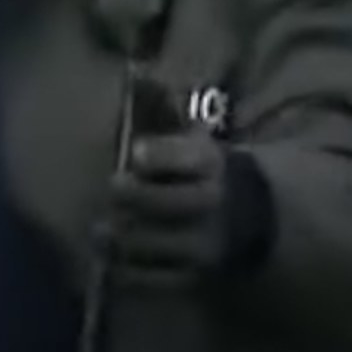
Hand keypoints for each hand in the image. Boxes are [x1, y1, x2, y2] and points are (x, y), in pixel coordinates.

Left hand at [104, 87, 274, 288]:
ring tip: (99, 230)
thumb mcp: (195, 139)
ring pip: (162, 244)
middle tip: (111, 188)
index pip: (193, 159)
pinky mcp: (195, 276)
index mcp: (213, 165)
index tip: (135, 153)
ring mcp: (205, 245)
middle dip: (138, 197)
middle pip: (172, 204)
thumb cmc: (204, 170)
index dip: (163, 156)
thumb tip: (138, 72)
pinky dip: (129, 271)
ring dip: (126, 237)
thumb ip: (166, 112)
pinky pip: (158, 279)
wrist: (251, 218)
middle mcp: (213, 206)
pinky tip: (107, 260)